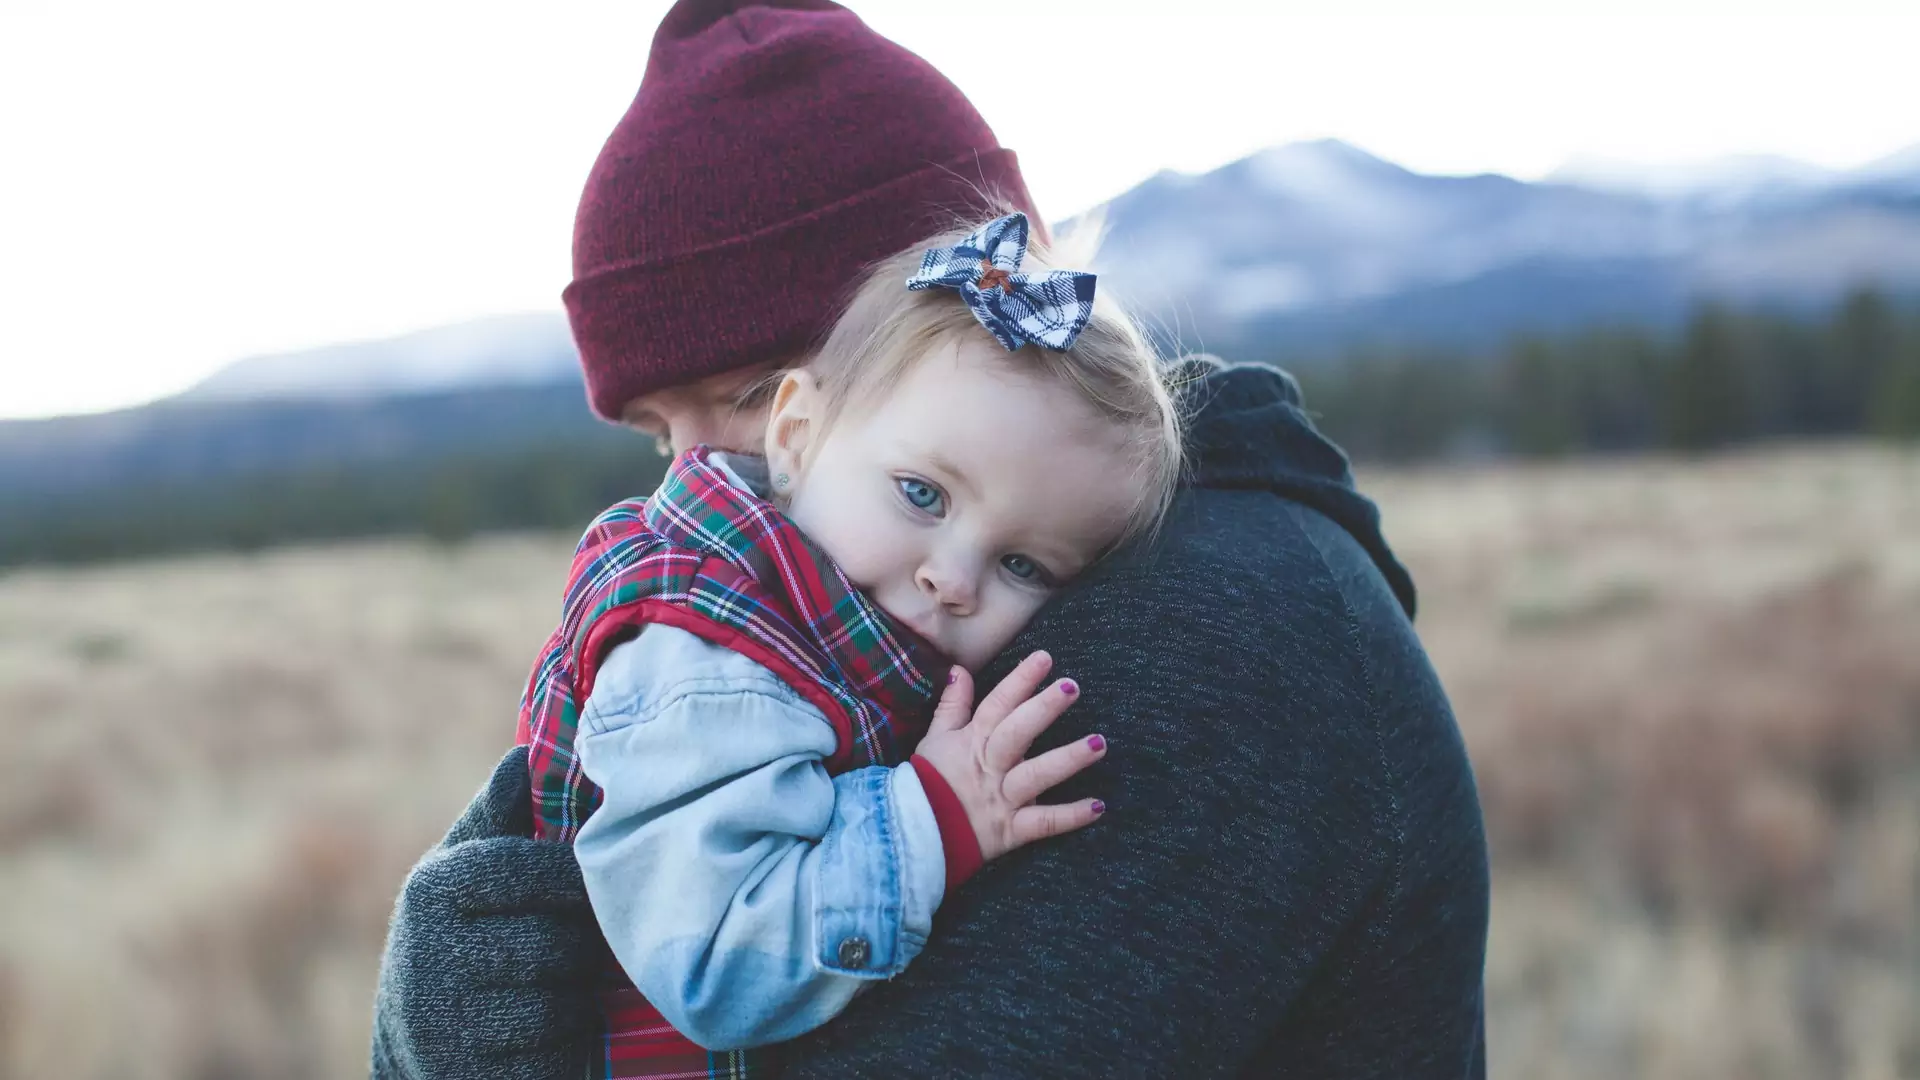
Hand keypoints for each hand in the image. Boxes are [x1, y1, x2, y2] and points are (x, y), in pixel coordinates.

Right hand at [370, 745, 602, 1079]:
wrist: (416, 1043)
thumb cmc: (460, 939)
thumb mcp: (464, 873)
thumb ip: (499, 817)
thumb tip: (526, 751)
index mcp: (434, 889)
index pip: (536, 870)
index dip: (578, 881)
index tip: (594, 887)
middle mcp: (429, 956)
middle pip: (562, 945)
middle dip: (583, 952)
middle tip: (582, 951)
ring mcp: (445, 1026)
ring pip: (565, 1005)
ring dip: (578, 1002)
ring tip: (560, 993)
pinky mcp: (468, 1076)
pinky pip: (556, 1056)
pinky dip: (564, 1049)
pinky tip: (546, 1037)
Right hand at [911, 651, 1107, 862]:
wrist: (916, 834)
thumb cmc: (928, 782)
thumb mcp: (934, 739)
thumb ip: (952, 705)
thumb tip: (960, 670)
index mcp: (973, 741)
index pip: (997, 705)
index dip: (1020, 681)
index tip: (1044, 658)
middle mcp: (991, 766)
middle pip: (1018, 733)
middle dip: (1044, 709)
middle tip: (1071, 687)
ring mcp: (1002, 798)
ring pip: (1037, 776)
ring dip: (1068, 759)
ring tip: (1098, 743)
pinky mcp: (1011, 830)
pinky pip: (1043, 823)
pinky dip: (1070, 817)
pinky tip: (1098, 806)